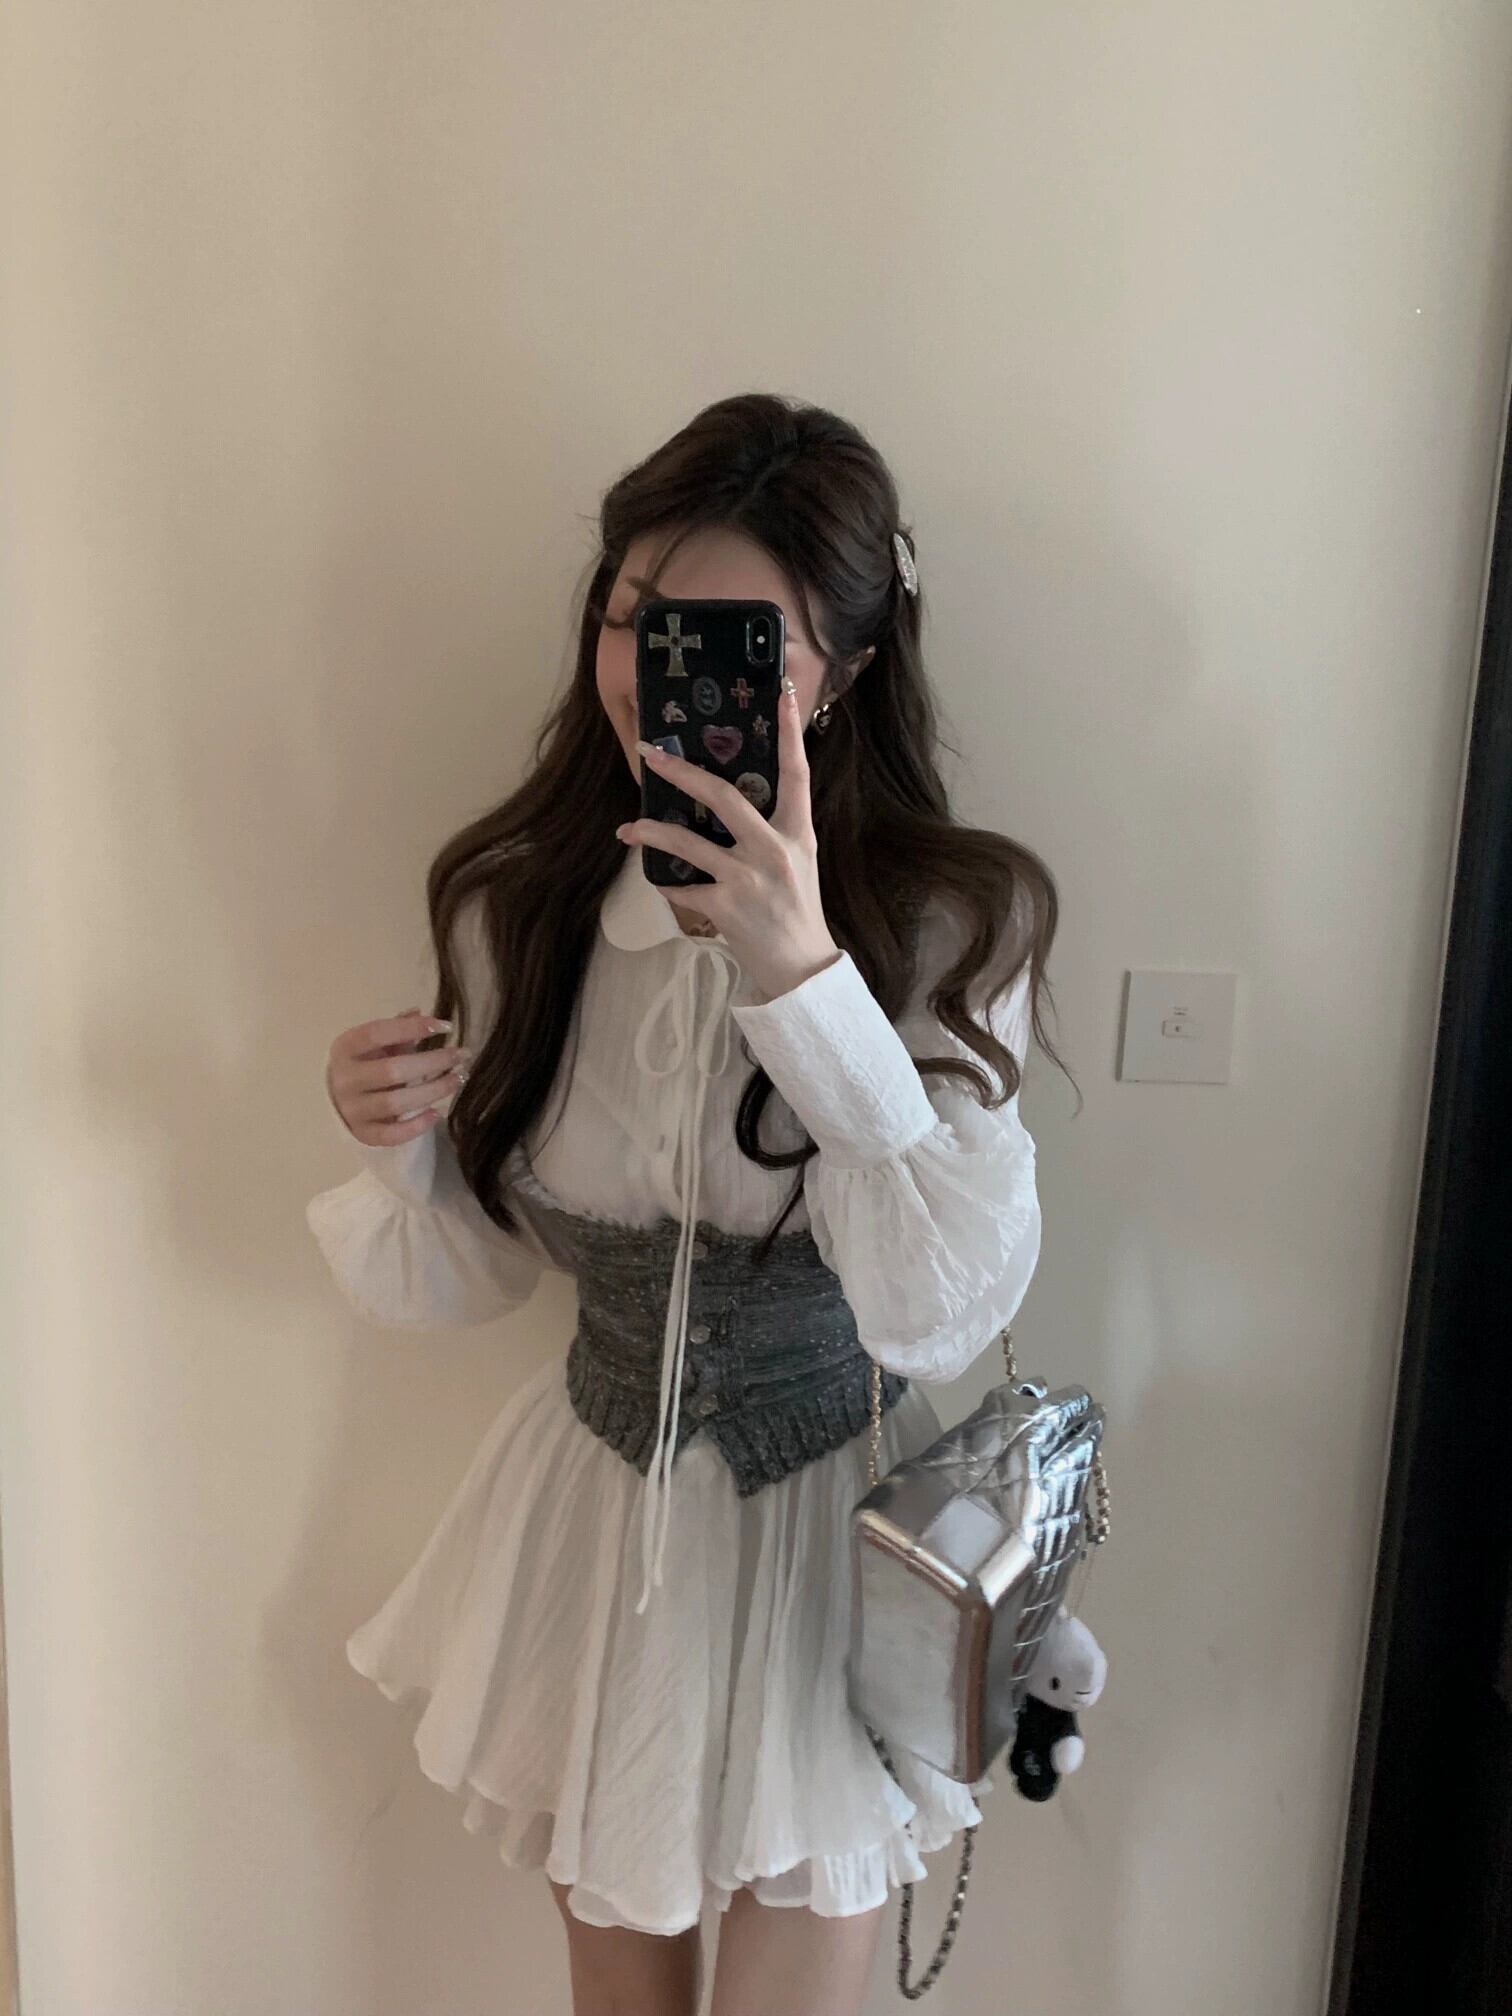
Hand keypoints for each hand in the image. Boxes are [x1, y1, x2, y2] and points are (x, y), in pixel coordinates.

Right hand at [325, 1008, 473, 1145]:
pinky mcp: (363, 1134)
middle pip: (392, 1071)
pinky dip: (416, 1126)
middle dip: (433, 1062)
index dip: (411, 1028)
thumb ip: (396, 1028)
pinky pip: (391, 1135)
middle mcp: (345, 1079)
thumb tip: (419, 1011)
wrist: (337, 1100)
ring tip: (459, 1078)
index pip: (377, 1034)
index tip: (446, 1026)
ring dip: (432, 1090)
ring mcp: (352, 1110)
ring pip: (395, 1103)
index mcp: (345, 1048)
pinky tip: (438, 1113)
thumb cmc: (363, 1064)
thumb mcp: (374, 1044)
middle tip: (462, 1055)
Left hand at [614, 682, 842, 1002]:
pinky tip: (660, 881)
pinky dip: (668, 884)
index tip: (780, 693)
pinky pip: (683, 887)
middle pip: (723, 797)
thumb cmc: (797, 910)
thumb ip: (773, 829)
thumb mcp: (798, 860)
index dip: (789, 732)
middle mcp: (773, 849)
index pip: (796, 773)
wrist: (800, 967)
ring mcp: (747, 878)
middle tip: (652, 756)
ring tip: (628, 828)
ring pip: (688, 844)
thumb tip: (733, 801)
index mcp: (797, 832)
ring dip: (652, 832)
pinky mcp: (724, 906)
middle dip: (682, 774)